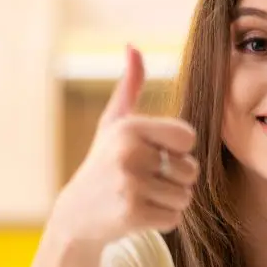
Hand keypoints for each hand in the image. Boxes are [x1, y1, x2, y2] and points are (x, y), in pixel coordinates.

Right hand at [50, 45, 198, 245]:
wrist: (76, 215)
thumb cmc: (104, 163)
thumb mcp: (113, 123)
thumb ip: (129, 86)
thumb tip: (132, 46)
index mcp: (130, 127)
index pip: (188, 138)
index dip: (177, 150)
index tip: (153, 154)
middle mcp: (129, 153)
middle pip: (191, 170)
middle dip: (175, 180)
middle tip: (144, 181)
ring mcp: (130, 185)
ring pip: (185, 196)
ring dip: (169, 201)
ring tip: (141, 196)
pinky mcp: (132, 214)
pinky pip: (174, 218)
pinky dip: (162, 220)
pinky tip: (138, 214)